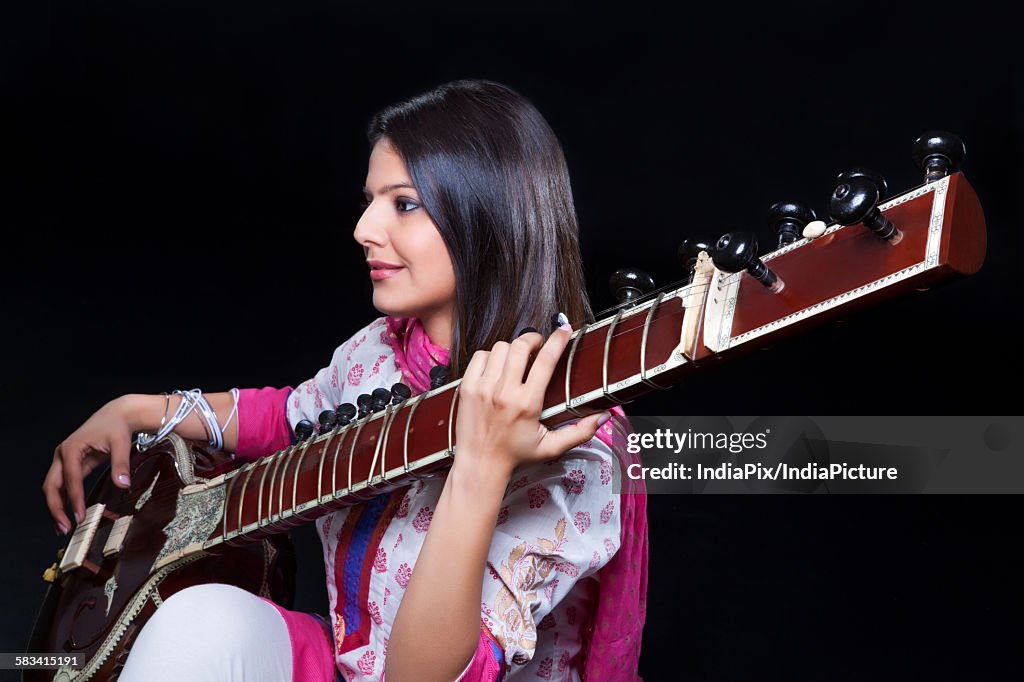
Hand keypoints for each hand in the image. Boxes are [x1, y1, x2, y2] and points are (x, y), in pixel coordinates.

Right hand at [43, 396, 134, 533]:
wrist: (117, 415)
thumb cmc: (117, 427)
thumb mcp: (121, 444)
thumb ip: (121, 465)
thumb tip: (124, 484)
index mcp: (71, 449)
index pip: (71, 480)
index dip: (74, 500)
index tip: (79, 517)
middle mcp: (62, 455)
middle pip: (52, 486)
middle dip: (56, 508)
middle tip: (64, 528)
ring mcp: (64, 460)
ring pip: (54, 487)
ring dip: (56, 507)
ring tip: (63, 527)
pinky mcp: (71, 464)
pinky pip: (64, 485)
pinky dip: (64, 500)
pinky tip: (69, 514)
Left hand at [453, 323, 609, 481]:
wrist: (479, 465)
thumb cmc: (515, 456)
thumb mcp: (551, 447)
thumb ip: (580, 432)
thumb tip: (604, 416)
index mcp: (527, 404)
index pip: (546, 360)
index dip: (558, 340)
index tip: (564, 330)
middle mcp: (504, 392)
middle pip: (520, 346)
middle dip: (533, 340)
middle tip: (538, 346)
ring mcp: (482, 388)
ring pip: (500, 348)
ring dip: (512, 349)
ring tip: (517, 359)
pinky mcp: (467, 387)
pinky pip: (480, 356)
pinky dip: (491, 356)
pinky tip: (497, 366)